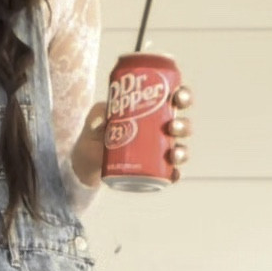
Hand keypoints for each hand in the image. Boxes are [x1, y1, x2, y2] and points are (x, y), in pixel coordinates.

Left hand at [71, 87, 195, 185]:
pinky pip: (170, 174)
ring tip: (172, 153)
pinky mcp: (154, 171)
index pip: (175, 101)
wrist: (87, 161)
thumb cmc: (96, 134)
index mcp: (154, 112)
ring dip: (182, 151)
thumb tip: (106, 110)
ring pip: (181, 149)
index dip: (183, 96)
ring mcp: (160, 152)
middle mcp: (162, 131)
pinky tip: (173, 174)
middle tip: (171, 126)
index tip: (177, 96)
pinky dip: (175, 174)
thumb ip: (98, 111)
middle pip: (182, 126)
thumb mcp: (95, 120)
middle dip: (183, 125)